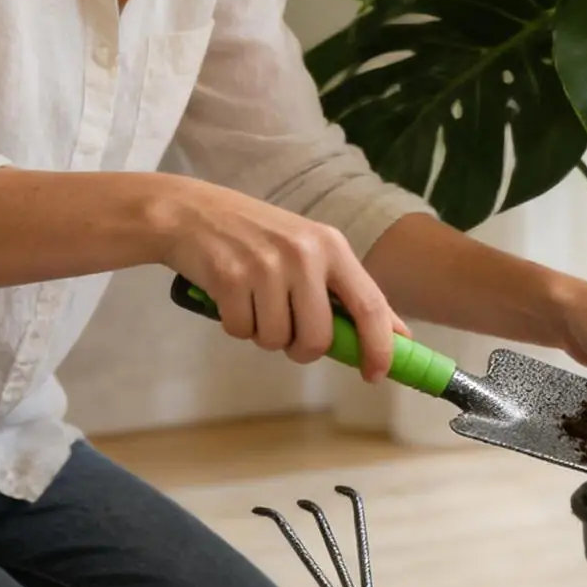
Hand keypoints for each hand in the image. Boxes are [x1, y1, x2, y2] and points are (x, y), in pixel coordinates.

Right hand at [152, 176, 409, 381]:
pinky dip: (236, 325)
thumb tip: (396, 336)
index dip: (378, 347)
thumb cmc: (260, 237)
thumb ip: (350, 291)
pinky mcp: (229, 278)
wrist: (191, 212)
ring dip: (264, 335)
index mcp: (333, 247)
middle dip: (303, 349)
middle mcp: (304, 254)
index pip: (370, 305)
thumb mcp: (312, 250)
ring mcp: (266, 266)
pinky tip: (231, 297)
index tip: (376, 375)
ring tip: (255, 303)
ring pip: (276, 340)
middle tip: (289, 334)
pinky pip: (241, 331)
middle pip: (318, 337)